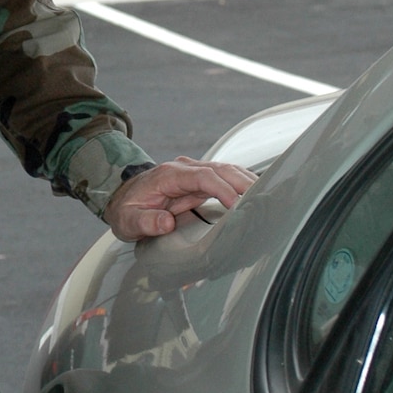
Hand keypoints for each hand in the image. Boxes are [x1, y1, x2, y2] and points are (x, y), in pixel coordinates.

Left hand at [103, 157, 254, 241]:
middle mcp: (185, 169)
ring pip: (227, 171)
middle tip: (264, 200)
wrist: (123, 198)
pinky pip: (227, 180)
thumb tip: (165, 222)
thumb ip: (145, 221)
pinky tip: (257, 196)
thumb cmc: (127, 209)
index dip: (221, 188)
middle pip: (220, 169)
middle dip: (243, 183)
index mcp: (169, 175)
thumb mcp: (128, 220)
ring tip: (268, 197)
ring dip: (248, 182)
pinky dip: (243, 186)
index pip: (202, 176)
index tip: (236, 204)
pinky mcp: (202, 183)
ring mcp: (195, 174)